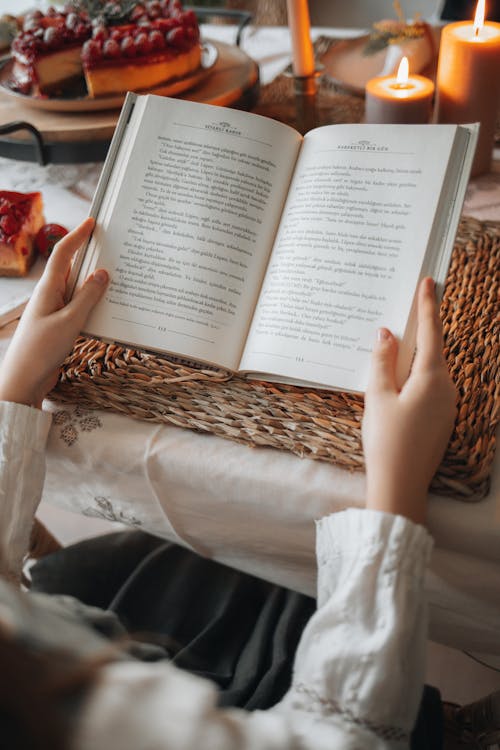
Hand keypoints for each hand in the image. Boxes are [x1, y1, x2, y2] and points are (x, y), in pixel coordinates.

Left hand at [0, 218, 107, 408]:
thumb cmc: (41, 350)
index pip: (64, 253)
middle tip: (111, 245)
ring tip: (118, 275)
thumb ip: (88, 296)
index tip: (92, 222)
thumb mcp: (69, 321)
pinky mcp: (60, 326)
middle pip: (72, 268)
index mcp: (48, 288)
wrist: (24, 381)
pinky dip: (93, 302)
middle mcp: (50, 296)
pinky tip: (108, 306)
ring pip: (78, 288)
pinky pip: (79, 307)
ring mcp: (55, 311)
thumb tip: (102, 273)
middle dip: (90, 255)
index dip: (78, 236)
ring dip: (95, 282)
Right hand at [362, 277, 456, 524]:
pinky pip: (429, 387)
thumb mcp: (378, 398)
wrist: (401, 486)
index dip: (428, 305)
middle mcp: (447, 389)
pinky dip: (414, 376)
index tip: (428, 281)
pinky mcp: (441, 419)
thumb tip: (386, 335)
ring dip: (413, 356)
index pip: (430, 332)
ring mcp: (447, 406)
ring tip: (392, 344)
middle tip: (405, 306)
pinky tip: (397, 379)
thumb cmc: (387, 442)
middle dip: (418, 330)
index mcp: (432, 378)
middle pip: (432, 350)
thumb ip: (382, 362)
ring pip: (430, 370)